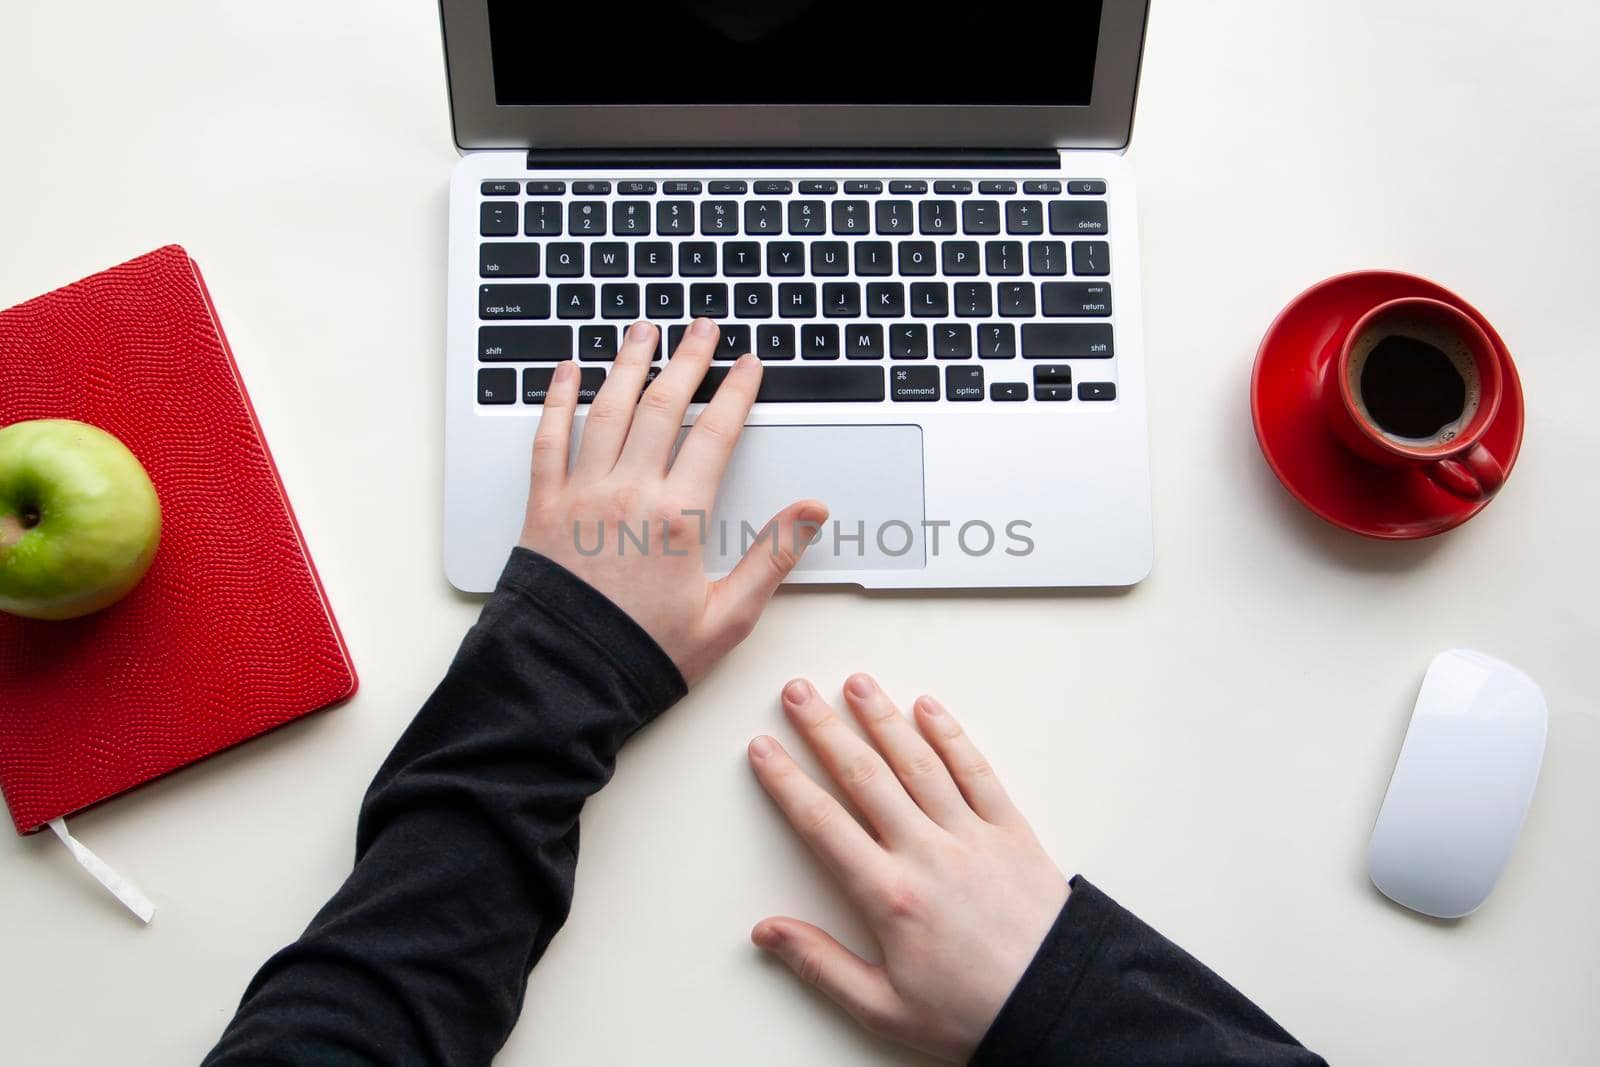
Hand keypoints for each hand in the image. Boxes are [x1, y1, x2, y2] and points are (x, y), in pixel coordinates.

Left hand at [518, 319, 826, 684]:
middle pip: (663, 407)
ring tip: (642, 330)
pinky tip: (566, 373)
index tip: (750, 365)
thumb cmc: (644, 656)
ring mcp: (581, 495)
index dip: (736, 393)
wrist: (564, 680)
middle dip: (687, 360)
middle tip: (702, 327)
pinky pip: (548, 440)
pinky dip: (557, 401)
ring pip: (608, 410)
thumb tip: (811, 512)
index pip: (715, 435)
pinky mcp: (543, 508)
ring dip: (627, 364)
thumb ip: (771, 558)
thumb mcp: (726, 618)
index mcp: (677, 517)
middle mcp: (627, 493)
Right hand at [747, 675, 1069, 1062]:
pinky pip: (977, 773)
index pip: (822, 824)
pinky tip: (929, 709)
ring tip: (856, 684)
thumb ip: (820, 964)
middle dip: (825, 730)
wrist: (1059, 1008)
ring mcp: (972, 837)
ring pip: (918, 763)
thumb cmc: (974, 1014)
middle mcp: (928, 854)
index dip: (787, 782)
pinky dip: (951, 737)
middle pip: (865, 777)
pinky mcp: (1012, 832)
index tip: (764, 749)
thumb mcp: (883, 1008)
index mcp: (889, 896)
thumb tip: (767, 932)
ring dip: (883, 719)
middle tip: (798, 693)